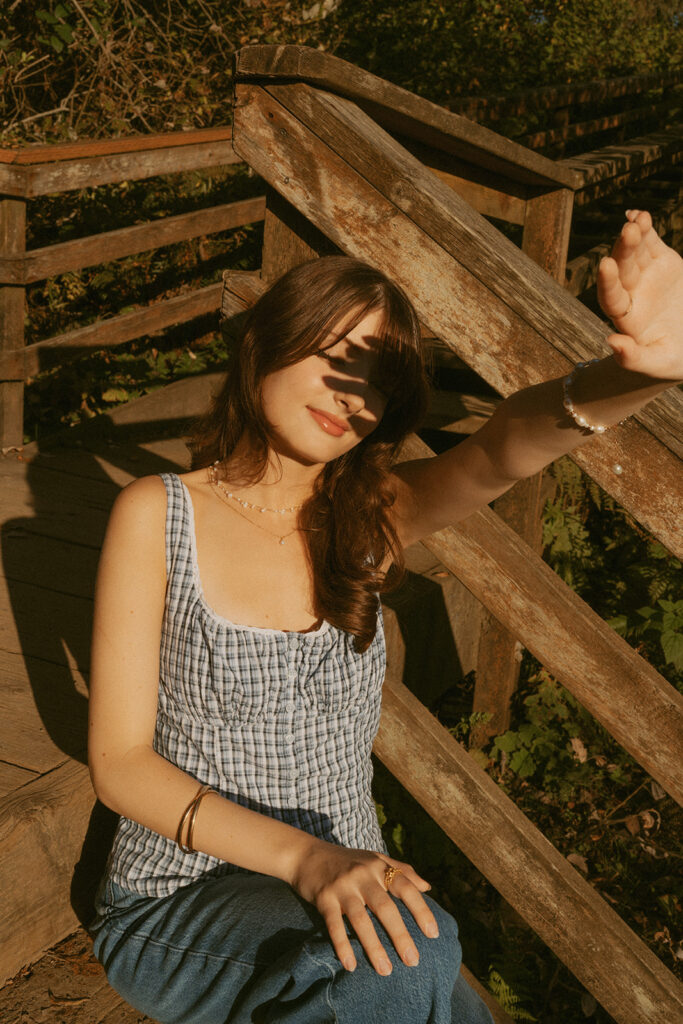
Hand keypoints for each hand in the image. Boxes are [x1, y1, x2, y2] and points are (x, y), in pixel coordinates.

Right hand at [290, 839, 438, 973]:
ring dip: (374, 946)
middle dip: (400, 935)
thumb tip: (428, 887)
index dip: (421, 909)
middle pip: (385, 907)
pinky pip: (334, 925)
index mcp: (378, 866)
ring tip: (386, 971)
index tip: (433, 933)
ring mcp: (342, 886)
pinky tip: (351, 965)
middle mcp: (362, 875)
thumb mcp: (375, 859)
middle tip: (413, 961)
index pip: (405, 887)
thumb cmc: (347, 861)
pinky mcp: (323, 898)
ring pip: (361, 919)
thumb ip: (401, 870)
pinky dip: (343, 945)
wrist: (307, 855)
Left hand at [597, 210, 682, 379]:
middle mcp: (631, 294)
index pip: (611, 299)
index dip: (608, 283)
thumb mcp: (658, 363)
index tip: (606, 265)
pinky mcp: (661, 262)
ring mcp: (645, 276)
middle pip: (622, 270)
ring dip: (634, 235)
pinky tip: (640, 214)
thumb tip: (611, 341)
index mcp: (626, 319)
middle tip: (628, 232)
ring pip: (634, 252)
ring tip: (637, 221)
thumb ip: (634, 358)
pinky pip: (650, 242)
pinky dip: (646, 228)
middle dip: (623, 251)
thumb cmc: (673, 359)